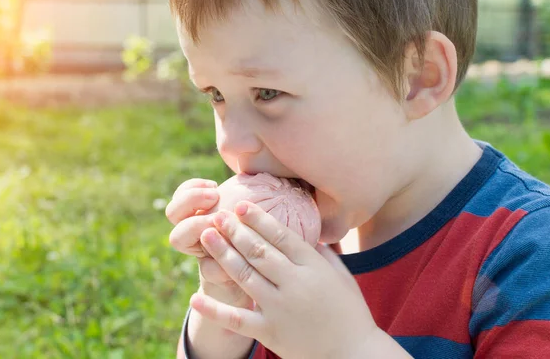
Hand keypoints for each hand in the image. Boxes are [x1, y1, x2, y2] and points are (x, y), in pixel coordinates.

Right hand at [166, 178, 252, 307]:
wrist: (263, 274)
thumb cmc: (257, 235)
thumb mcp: (253, 214)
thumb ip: (247, 196)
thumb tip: (250, 167)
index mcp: (201, 214)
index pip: (180, 195)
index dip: (191, 189)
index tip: (214, 186)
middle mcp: (194, 232)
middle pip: (172, 212)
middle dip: (190, 201)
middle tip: (214, 197)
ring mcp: (201, 252)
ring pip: (178, 238)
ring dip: (197, 226)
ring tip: (219, 223)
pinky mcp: (213, 275)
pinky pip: (208, 269)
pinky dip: (221, 265)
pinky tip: (235, 261)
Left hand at [190, 201, 381, 358]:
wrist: (354, 355)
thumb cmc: (350, 312)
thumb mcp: (343, 276)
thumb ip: (323, 252)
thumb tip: (306, 230)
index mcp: (313, 267)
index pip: (281, 235)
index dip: (258, 219)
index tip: (240, 205)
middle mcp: (294, 284)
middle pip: (258, 251)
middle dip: (235, 230)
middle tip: (217, 215)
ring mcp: (279, 308)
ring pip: (244, 275)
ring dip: (222, 253)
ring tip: (206, 236)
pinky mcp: (269, 332)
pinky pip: (236, 319)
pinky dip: (213, 309)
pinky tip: (195, 297)